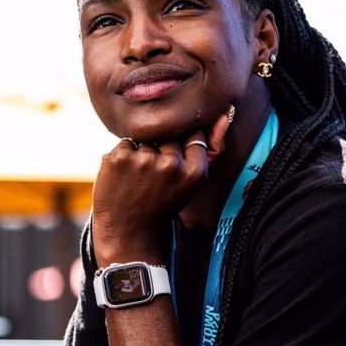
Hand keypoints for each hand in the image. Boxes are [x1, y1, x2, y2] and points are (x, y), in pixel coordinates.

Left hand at [92, 109, 231, 264]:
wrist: (128, 233)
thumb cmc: (161, 204)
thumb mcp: (190, 182)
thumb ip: (209, 149)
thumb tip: (225, 113)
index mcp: (195, 172)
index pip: (193, 134)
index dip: (181, 145)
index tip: (173, 161)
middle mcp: (171, 165)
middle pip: (168, 135)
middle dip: (160, 149)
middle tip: (153, 179)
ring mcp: (144, 160)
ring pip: (145, 138)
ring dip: (141, 153)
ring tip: (138, 180)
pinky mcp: (119, 158)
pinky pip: (125, 143)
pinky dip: (122, 157)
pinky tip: (123, 178)